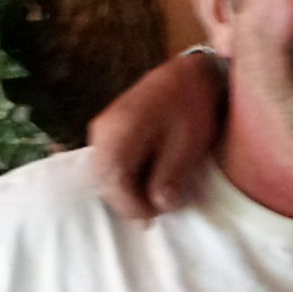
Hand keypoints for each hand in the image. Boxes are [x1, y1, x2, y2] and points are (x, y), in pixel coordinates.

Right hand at [89, 50, 224, 222]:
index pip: (113, 183)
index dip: (133, 207)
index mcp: (118, 132)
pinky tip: (147, 181)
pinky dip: (125, 178)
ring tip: (154, 197)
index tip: (155, 216)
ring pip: (105, 175)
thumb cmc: (190, 107)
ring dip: (126, 191)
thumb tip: (158, 206)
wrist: (188, 75)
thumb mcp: (188, 145)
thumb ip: (170, 176)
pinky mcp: (109, 131)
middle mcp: (102, 131)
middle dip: (129, 202)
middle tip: (157, 211)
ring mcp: (102, 130)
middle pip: (104, 181)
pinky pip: (109, 164)